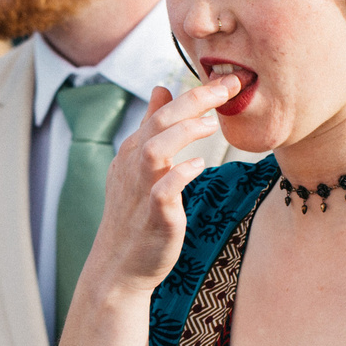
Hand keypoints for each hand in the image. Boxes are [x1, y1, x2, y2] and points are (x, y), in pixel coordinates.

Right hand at [84, 78, 237, 296]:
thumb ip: (151, 126)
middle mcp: (134, 166)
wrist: (118, 266)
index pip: (161, 111)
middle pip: (159, 121)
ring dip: (183, 132)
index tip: (227, 79)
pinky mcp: (153, 217)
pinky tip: (198, 165)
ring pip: (156, 149)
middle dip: (194, 100)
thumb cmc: (134, 214)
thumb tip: (161, 88)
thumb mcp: (138, 164)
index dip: (193, 93)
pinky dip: (180, 175)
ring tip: (211, 123)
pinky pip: (163, 190)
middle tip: (227, 86)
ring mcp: (142, 190)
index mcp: (134, 150)